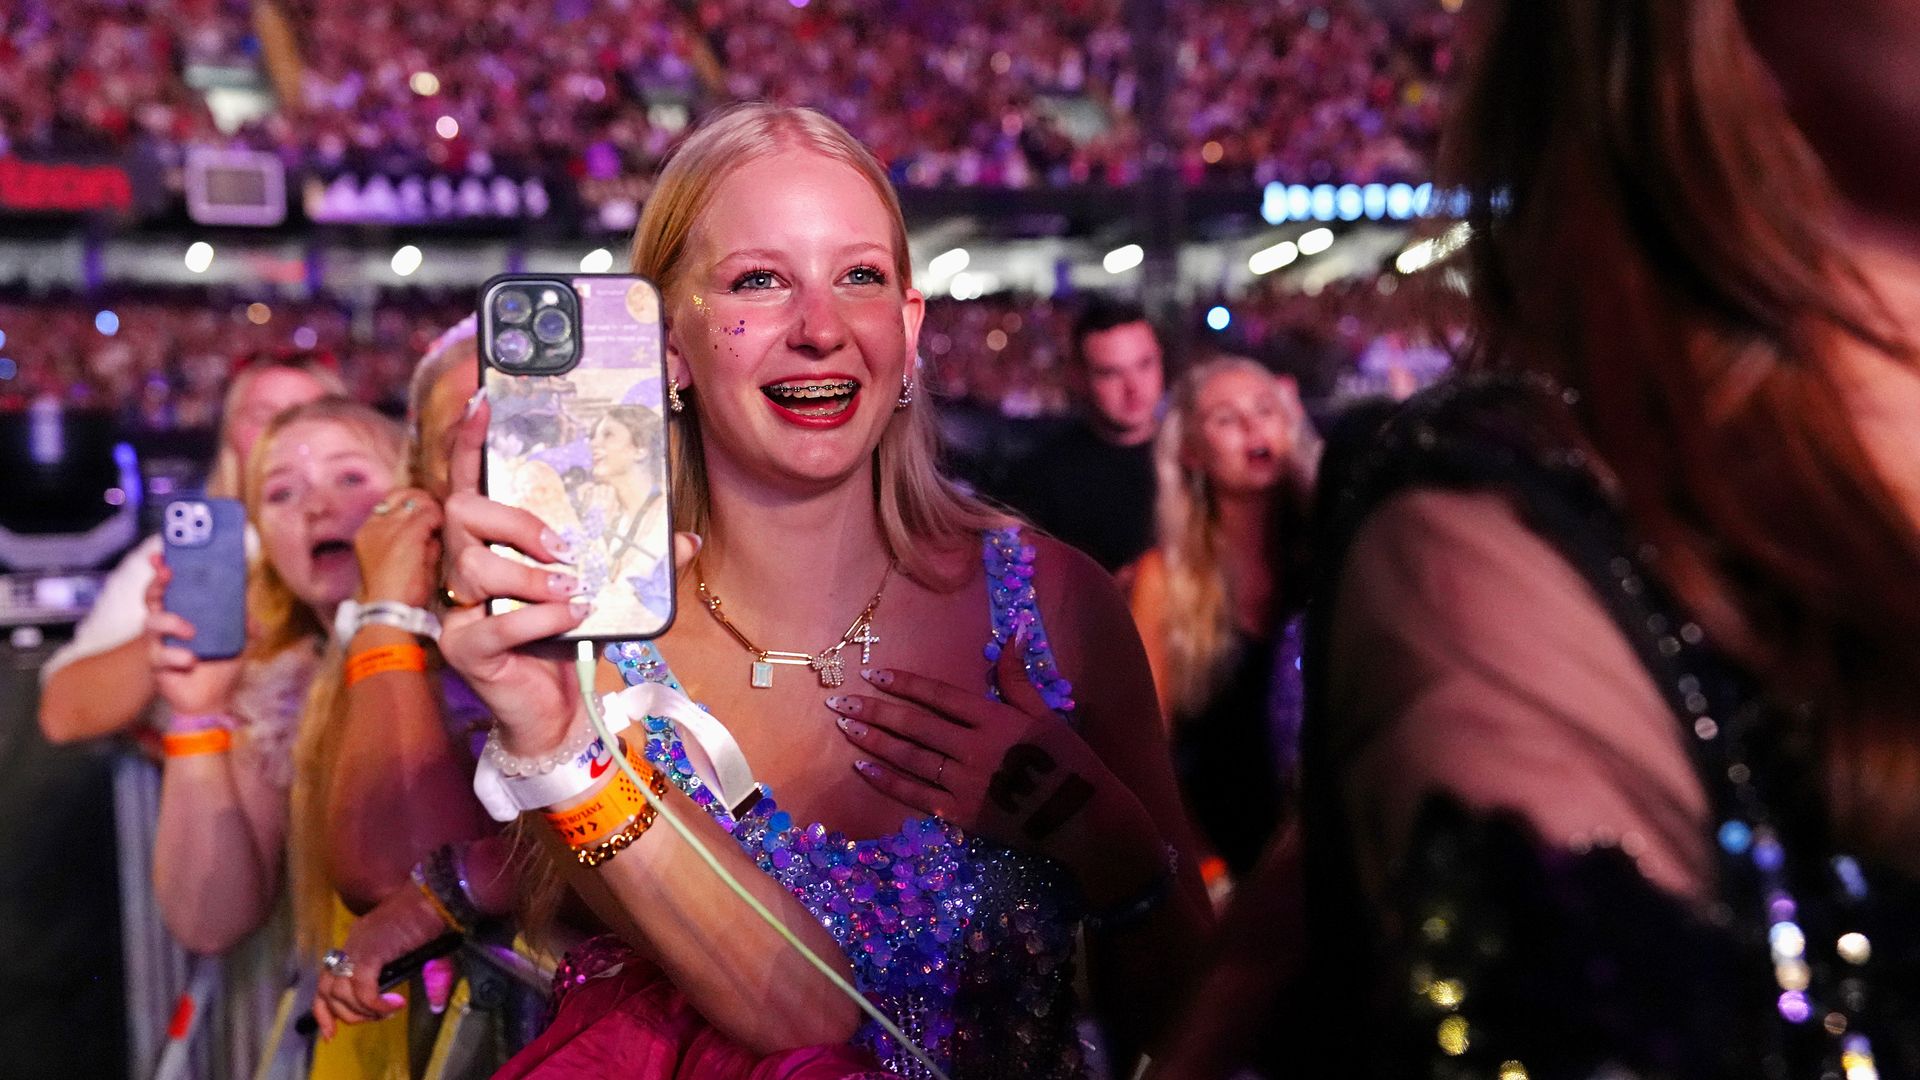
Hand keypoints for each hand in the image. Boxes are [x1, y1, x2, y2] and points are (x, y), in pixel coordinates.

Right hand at [143, 553, 244, 716]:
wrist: (213, 700)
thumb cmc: (221, 665)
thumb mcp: (239, 638)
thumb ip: (244, 619)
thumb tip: (251, 608)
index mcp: (185, 613)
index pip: (171, 587)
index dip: (163, 570)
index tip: (161, 556)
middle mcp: (168, 624)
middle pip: (152, 597)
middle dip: (157, 583)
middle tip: (169, 575)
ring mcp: (159, 643)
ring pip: (151, 622)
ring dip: (172, 622)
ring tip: (192, 632)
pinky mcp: (157, 664)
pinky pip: (160, 655)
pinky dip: (178, 657)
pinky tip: (192, 661)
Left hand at [310, 885, 455, 1038]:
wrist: (433, 898)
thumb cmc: (431, 919)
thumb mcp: (422, 955)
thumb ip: (428, 980)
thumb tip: (437, 1005)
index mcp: (358, 943)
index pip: (327, 980)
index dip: (325, 1010)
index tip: (330, 1033)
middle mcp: (351, 946)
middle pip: (328, 991)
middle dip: (346, 1015)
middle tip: (372, 1019)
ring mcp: (358, 949)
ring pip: (341, 993)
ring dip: (361, 1012)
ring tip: (385, 1013)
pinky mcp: (371, 953)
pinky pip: (363, 990)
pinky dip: (375, 1004)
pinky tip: (394, 1005)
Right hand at [353, 488, 443, 606]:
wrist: (388, 613)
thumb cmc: (399, 596)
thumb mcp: (403, 563)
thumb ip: (416, 543)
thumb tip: (434, 532)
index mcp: (368, 532)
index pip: (392, 499)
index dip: (414, 502)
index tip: (428, 512)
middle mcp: (375, 525)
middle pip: (405, 495)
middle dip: (425, 501)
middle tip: (439, 515)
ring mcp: (389, 528)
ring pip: (417, 501)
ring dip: (433, 509)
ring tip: (442, 524)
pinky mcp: (407, 535)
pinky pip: (430, 513)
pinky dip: (439, 519)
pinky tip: (442, 530)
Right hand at [436, 399, 700, 755]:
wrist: (560, 714)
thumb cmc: (573, 640)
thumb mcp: (608, 591)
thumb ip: (637, 562)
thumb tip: (683, 537)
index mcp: (494, 540)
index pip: (472, 479)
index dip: (471, 440)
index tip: (484, 400)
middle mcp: (465, 566)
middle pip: (462, 511)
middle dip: (515, 519)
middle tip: (564, 546)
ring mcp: (458, 607)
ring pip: (472, 565)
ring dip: (530, 573)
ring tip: (574, 588)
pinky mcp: (464, 649)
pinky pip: (492, 623)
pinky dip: (538, 617)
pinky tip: (572, 616)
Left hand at [830, 632, 1156, 876]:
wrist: (1082, 819)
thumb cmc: (1066, 761)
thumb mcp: (1044, 713)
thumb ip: (1017, 676)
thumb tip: (1012, 630)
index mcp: (996, 720)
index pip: (941, 697)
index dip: (906, 684)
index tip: (875, 674)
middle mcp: (976, 749)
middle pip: (916, 726)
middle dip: (874, 711)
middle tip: (838, 701)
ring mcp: (967, 784)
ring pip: (910, 758)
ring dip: (874, 741)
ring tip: (844, 727)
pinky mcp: (963, 814)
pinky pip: (916, 795)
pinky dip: (887, 780)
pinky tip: (863, 767)